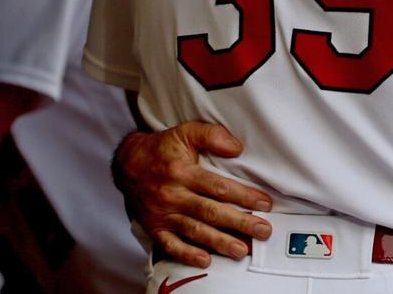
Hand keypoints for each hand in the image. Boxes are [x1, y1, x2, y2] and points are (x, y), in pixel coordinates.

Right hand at [113, 122, 273, 267]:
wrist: (128, 163)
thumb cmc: (163, 148)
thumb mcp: (186, 131)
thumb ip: (212, 135)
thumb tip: (237, 148)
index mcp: (182, 172)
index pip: (218, 186)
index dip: (243, 196)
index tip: (264, 204)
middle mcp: (173, 195)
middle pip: (211, 212)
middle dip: (239, 223)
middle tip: (263, 231)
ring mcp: (163, 214)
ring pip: (195, 230)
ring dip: (219, 242)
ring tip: (241, 250)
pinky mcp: (155, 227)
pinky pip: (170, 245)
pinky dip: (187, 254)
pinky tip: (205, 260)